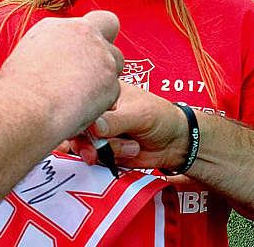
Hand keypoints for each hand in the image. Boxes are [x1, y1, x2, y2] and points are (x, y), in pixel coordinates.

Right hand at [0, 11, 123, 138]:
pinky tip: (82, 112)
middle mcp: (83, 34)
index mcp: (57, 27)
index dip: (86, 35)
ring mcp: (101, 56)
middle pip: (110, 25)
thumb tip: (52, 65)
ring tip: (83, 97)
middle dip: (105, 41)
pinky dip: (102, 103)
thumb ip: (49, 54)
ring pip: (116, 62)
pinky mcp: (111, 82)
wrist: (24, 108)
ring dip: (106, 76)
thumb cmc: (14, 92)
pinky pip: (112, 93)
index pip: (82, 19)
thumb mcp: (26, 59)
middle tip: (95, 68)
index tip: (81, 52)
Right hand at [68, 83, 189, 170]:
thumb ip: (115, 121)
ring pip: (89, 146)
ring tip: (132, 145)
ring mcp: (101, 133)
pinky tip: (128, 153)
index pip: (82, 102)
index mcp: (106, 93)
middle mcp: (100, 113)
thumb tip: (92, 126)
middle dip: (89, 142)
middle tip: (97, 150)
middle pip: (79, 128)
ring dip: (111, 150)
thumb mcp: (140, 115)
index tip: (86, 129)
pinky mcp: (105, 150)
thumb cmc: (161, 117)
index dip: (78, 116)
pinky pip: (98, 159)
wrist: (175, 143)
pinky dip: (112, 160)